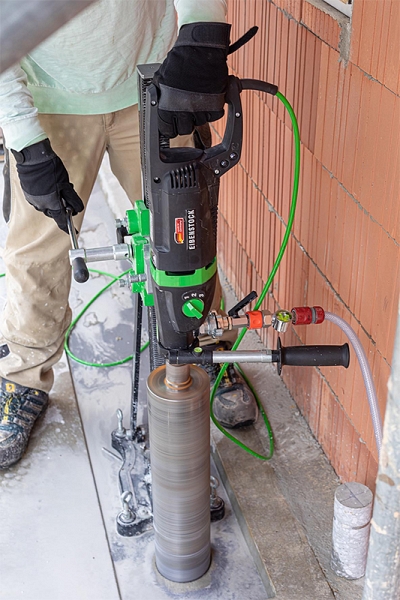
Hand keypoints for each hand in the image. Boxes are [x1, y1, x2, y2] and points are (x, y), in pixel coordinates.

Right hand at [11, 139, 83, 232]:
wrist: (33, 156)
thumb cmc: (51, 169)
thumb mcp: (66, 185)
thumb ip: (72, 199)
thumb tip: (77, 209)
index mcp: (51, 204)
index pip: (60, 220)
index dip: (67, 227)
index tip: (73, 232)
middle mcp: (40, 204)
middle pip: (54, 212)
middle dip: (62, 207)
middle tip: (67, 195)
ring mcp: (32, 199)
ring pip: (47, 205)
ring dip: (53, 201)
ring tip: (58, 187)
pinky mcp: (28, 193)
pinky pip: (39, 199)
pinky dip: (46, 196)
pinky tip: (49, 185)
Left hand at [153, 22, 230, 137]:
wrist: (200, 49)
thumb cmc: (180, 60)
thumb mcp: (160, 79)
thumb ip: (158, 96)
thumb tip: (157, 106)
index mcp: (167, 107)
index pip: (168, 130)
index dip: (170, 128)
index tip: (172, 125)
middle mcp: (183, 112)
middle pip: (184, 130)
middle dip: (184, 123)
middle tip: (186, 113)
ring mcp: (200, 110)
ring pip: (199, 123)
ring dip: (198, 115)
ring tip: (197, 100)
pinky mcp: (215, 106)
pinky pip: (213, 116)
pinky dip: (212, 109)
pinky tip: (207, 98)